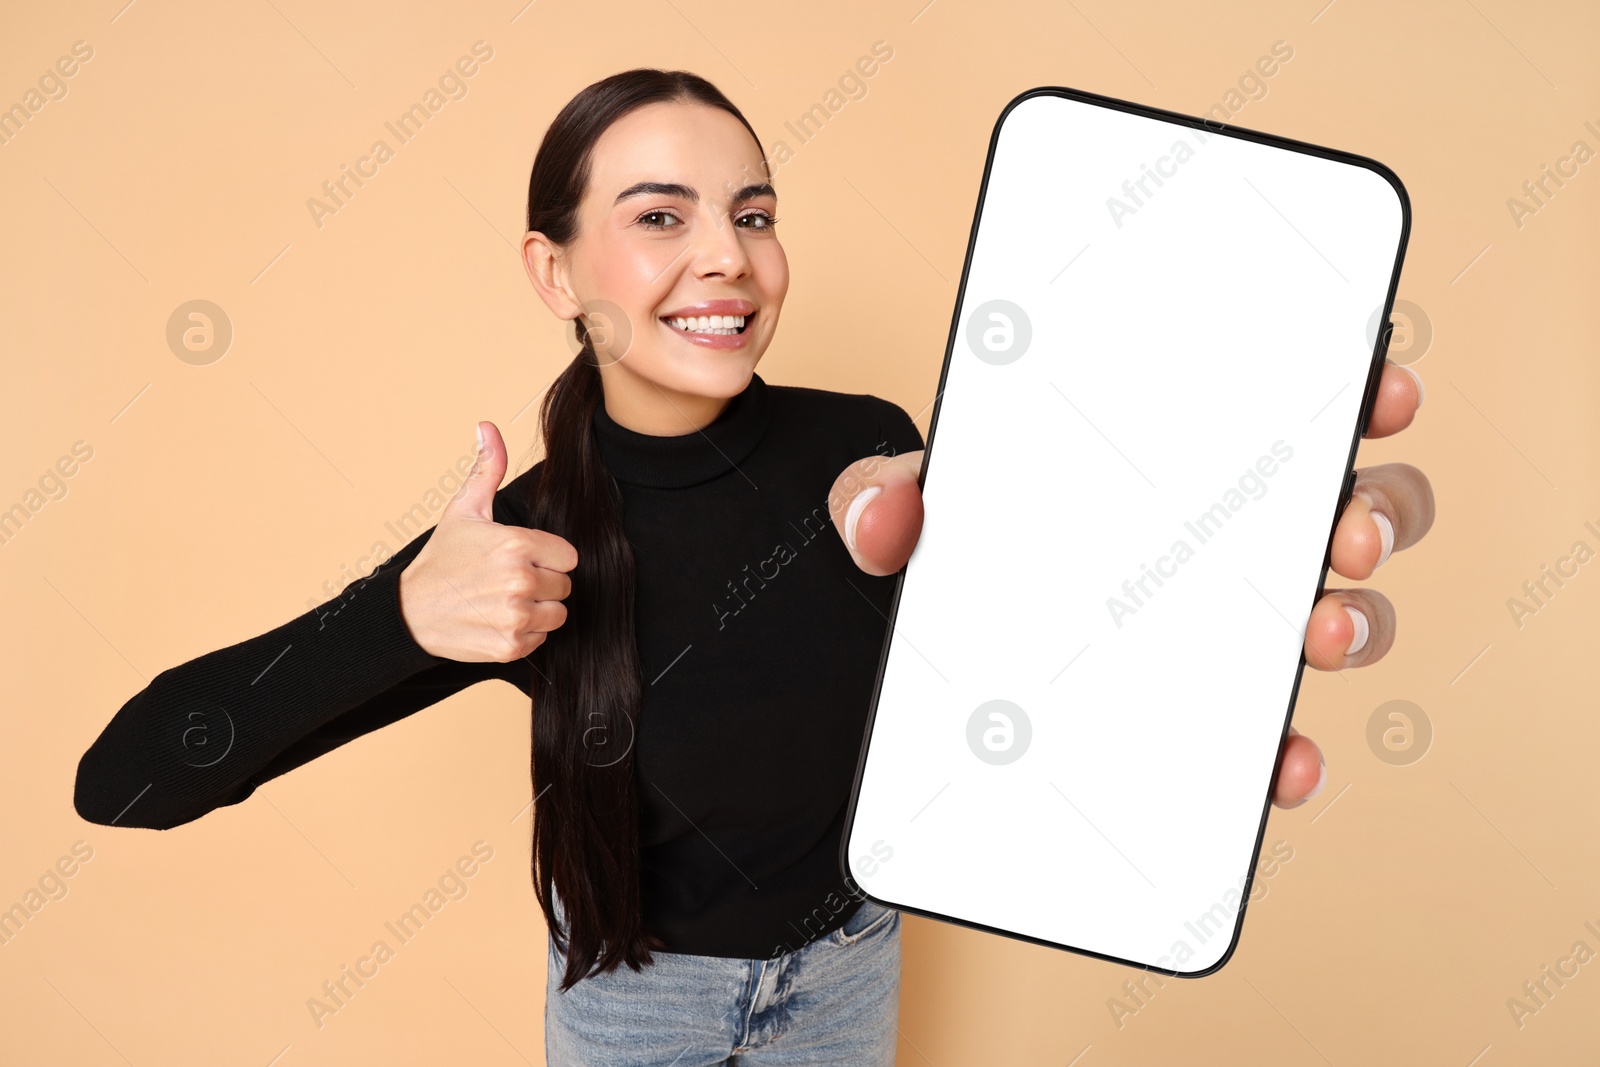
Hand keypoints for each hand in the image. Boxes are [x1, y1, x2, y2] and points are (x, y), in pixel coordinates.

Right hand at [398, 421, 577, 662]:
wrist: (409, 612)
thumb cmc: (441, 560)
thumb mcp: (463, 510)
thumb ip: (488, 469)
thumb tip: (487, 426)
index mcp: (517, 545)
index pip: (568, 556)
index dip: (547, 557)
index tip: (522, 559)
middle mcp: (520, 582)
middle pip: (564, 585)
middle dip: (543, 583)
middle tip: (507, 581)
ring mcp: (515, 617)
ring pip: (557, 614)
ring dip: (537, 610)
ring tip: (504, 601)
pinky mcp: (510, 646)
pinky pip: (542, 639)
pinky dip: (524, 634)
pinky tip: (498, 620)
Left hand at [829, 361, 1434, 809]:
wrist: (940, 694)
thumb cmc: (959, 570)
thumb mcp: (912, 521)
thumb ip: (883, 498)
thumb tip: (884, 514)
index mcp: (1173, 460)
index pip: (1281, 406)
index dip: (1350, 388)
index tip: (1375, 385)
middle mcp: (1223, 539)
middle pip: (1346, 508)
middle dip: (1373, 510)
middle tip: (1343, 528)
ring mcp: (1229, 630)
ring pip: (1340, 613)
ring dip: (1356, 622)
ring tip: (1317, 633)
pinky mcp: (1215, 719)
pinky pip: (1279, 732)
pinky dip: (1292, 751)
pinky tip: (1281, 763)